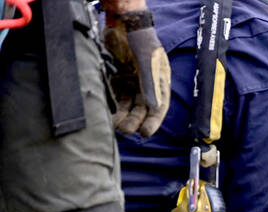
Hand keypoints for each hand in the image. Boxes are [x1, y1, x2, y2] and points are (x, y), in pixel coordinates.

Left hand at [104, 10, 170, 135]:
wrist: (123, 21)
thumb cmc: (141, 39)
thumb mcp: (147, 62)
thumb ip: (150, 85)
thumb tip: (153, 109)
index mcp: (159, 82)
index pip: (159, 107)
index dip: (153, 122)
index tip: (146, 133)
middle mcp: (146, 84)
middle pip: (141, 109)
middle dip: (134, 121)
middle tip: (125, 131)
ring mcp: (131, 81)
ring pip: (127, 104)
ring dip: (122, 115)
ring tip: (114, 125)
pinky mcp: (117, 77)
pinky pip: (114, 95)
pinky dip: (111, 104)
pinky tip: (107, 112)